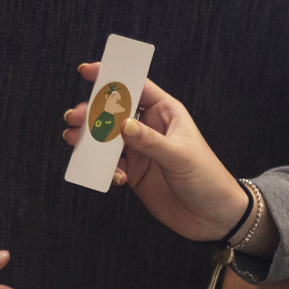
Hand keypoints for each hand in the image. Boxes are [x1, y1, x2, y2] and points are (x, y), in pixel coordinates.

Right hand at [60, 63, 247, 239]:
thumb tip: (123, 124)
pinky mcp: (134, 173)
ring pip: (107, 138)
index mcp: (166, 112)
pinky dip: (105, 169)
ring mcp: (141, 150)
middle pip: (114, 111)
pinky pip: (111, 164)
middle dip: (92, 112)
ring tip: (76, 142)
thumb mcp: (179, 157)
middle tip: (74, 118)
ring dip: (90, 139)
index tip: (87, 72)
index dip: (112, 77)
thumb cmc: (207, 179)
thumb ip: (150, 141)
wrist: (213, 217)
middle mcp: (150, 128)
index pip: (136, 86)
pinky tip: (116, 178)